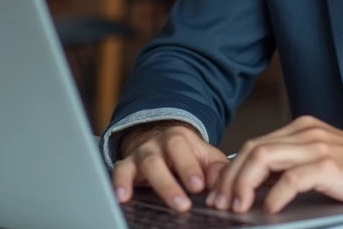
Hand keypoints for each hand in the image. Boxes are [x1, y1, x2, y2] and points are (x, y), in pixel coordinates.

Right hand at [112, 121, 228, 211]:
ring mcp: (142, 153)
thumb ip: (216, 169)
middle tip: (183, 203)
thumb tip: (222, 183)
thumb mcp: (205, 158)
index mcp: (180, 137)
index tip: (198, 186)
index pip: (184, 147)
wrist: (162, 145)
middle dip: (172, 181)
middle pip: (163, 157)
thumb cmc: (188, 155)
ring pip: (146, 164)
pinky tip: (123, 197)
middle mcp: (159, 142)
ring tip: (162, 203)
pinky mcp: (126, 165)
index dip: (189, 167)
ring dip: (156, 185)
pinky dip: (119, 182)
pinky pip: (119, 170)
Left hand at [207, 116, 342, 213]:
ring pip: (264, 158)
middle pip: (253, 149)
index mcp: (302, 129)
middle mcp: (306, 132)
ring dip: (244, 185)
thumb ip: (292, 166)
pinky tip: (270, 211)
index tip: (222, 192)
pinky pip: (291, 179)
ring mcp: (317, 147)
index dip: (233, 169)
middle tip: (222, 203)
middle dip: (231, 178)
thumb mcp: (321, 161)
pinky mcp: (329, 165)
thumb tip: (260, 187)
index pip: (255, 144)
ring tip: (239, 207)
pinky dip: (275, 196)